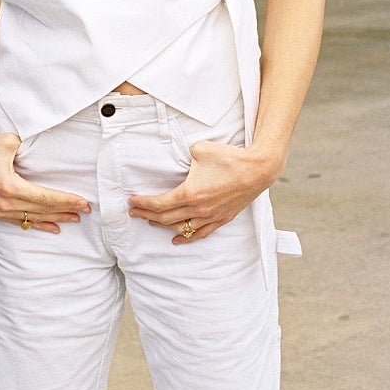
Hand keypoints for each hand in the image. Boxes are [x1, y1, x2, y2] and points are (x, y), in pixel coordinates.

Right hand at [0, 133, 89, 234]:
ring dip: (55, 218)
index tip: (83, 202)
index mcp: (10, 187)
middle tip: (86, 209)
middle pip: (43, 210)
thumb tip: (48, 150)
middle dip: (66, 209)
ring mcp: (1, 211)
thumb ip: (29, 147)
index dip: (65, 200)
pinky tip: (53, 227)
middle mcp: (6, 203)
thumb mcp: (9, 141)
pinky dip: (39, 224)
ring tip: (75, 219)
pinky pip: (22, 222)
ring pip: (34, 218)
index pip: (45, 197)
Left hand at [128, 141, 278, 243]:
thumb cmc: (229, 158)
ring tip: (149, 221)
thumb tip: (179, 158)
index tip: (131, 201)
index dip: (143, 203)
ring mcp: (211, 217)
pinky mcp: (222, 219)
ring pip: (181, 227)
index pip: (159, 203)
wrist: (257, 170)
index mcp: (190, 193)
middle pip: (165, 217)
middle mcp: (198, 209)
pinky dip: (186, 238)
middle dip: (146, 214)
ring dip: (163, 225)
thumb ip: (184, 156)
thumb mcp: (199, 150)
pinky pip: (200, 233)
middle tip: (133, 212)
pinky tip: (176, 240)